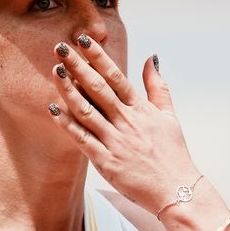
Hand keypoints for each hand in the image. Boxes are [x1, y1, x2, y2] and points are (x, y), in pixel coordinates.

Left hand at [47, 34, 202, 213]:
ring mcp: (116, 141)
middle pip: (98, 88)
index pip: (116, 76)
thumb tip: (151, 58)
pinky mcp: (106, 161)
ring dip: (69, 90)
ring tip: (55, 71)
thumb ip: (158, 86)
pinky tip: (53, 109)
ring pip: (87, 110)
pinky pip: (82, 139)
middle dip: (78, 66)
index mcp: (141, 109)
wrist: (176, 191)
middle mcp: (127, 122)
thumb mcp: (169, 116)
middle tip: (60, 47)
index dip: (99, 57)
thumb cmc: (173, 153)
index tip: (83, 40)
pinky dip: (67, 123)